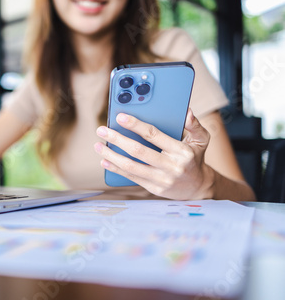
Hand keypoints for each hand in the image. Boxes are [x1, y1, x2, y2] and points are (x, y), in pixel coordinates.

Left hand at [94, 109, 214, 199]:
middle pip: (138, 151)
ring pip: (131, 166)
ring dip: (111, 155)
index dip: (135, 125)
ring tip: (98, 145)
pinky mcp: (154, 189)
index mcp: (181, 151)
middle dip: (117, 139)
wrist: (198, 188)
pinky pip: (131, 178)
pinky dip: (115, 169)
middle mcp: (171, 166)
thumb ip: (194, 125)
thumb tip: (187, 111)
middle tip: (102, 130)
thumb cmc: (195, 158)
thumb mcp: (201, 140)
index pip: (154, 135)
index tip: (120, 117)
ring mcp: (161, 179)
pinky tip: (104, 160)